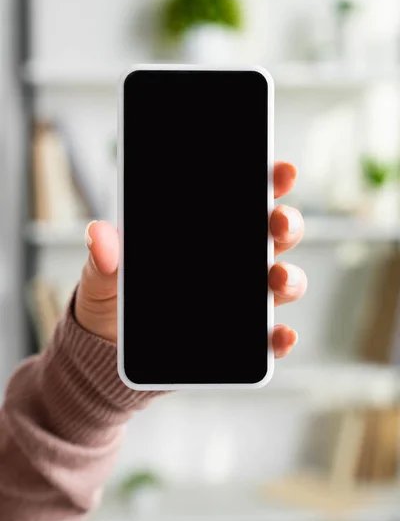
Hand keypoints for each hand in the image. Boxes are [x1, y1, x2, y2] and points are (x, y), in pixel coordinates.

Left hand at [75, 161, 305, 358]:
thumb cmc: (114, 300)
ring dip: (289, 277)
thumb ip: (106, 257)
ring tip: (277, 279)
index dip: (268, 182)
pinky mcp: (240, 340)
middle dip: (286, 223)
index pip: (243, 201)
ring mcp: (240, 301)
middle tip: (278, 221)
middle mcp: (231, 263)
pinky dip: (280, 338)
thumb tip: (99, 234)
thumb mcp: (105, 276)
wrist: (110, 349)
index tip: (280, 171)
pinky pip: (268, 339)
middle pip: (272, 236)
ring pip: (279, 282)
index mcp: (206, 235)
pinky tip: (282, 335)